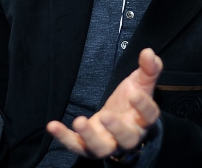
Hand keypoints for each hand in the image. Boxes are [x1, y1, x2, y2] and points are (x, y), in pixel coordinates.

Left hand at [47, 48, 161, 158]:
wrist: (118, 122)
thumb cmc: (130, 102)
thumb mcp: (140, 83)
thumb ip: (148, 69)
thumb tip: (149, 52)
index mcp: (142, 120)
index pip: (148, 116)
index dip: (143, 106)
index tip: (134, 93)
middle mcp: (127, 136)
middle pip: (126, 139)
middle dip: (116, 129)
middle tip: (106, 115)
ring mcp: (107, 143)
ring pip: (101, 148)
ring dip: (89, 137)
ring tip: (78, 121)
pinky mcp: (87, 146)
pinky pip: (76, 146)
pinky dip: (64, 138)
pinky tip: (52, 126)